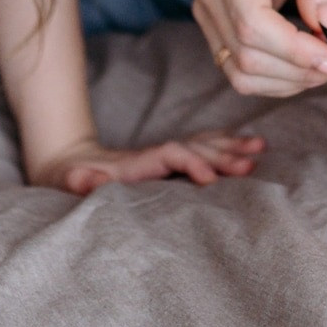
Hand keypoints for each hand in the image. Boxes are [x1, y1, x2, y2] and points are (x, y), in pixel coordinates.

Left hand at [30, 130, 265, 193]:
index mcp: (135, 163)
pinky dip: (224, 146)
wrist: (65, 164)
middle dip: (222, 155)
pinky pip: (201, 148)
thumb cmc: (65, 180)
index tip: (210, 180)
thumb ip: (78, 179)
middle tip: (251, 165)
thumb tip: (88, 176)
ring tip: (261, 149)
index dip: (190, 163)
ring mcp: (162, 156)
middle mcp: (154, 155)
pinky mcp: (166, 160)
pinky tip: (247, 148)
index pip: (169, 156)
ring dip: (230, 147)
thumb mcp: (65, 181)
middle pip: (194, 148)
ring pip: (202, 145)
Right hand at [190, 0, 326, 95]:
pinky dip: (277, 78)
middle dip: (300, 71)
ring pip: (240, 71)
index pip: (253, 23)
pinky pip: (239, 68)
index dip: (296, 52)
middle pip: (246, 55)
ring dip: (289, 81)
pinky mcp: (215, 23)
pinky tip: (310, 64)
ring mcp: (206, 7)